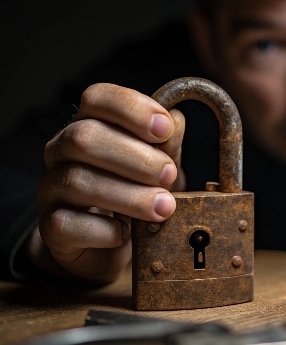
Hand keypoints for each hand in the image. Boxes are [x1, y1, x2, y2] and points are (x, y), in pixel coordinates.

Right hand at [33, 83, 185, 281]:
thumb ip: (167, 146)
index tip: (165, 129)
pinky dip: (105, 229)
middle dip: (135, 157)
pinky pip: (68, 224)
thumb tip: (177, 121)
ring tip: (163, 207)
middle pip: (84, 137)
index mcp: (89, 124)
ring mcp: (51, 187)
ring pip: (77, 181)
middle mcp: (62, 150)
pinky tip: (127, 233)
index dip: (132, 109)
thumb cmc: (137, 194)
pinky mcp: (50, 226)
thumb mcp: (159, 167)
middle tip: (169, 175)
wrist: (109, 246)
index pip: (97, 98)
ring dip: (129, 195)